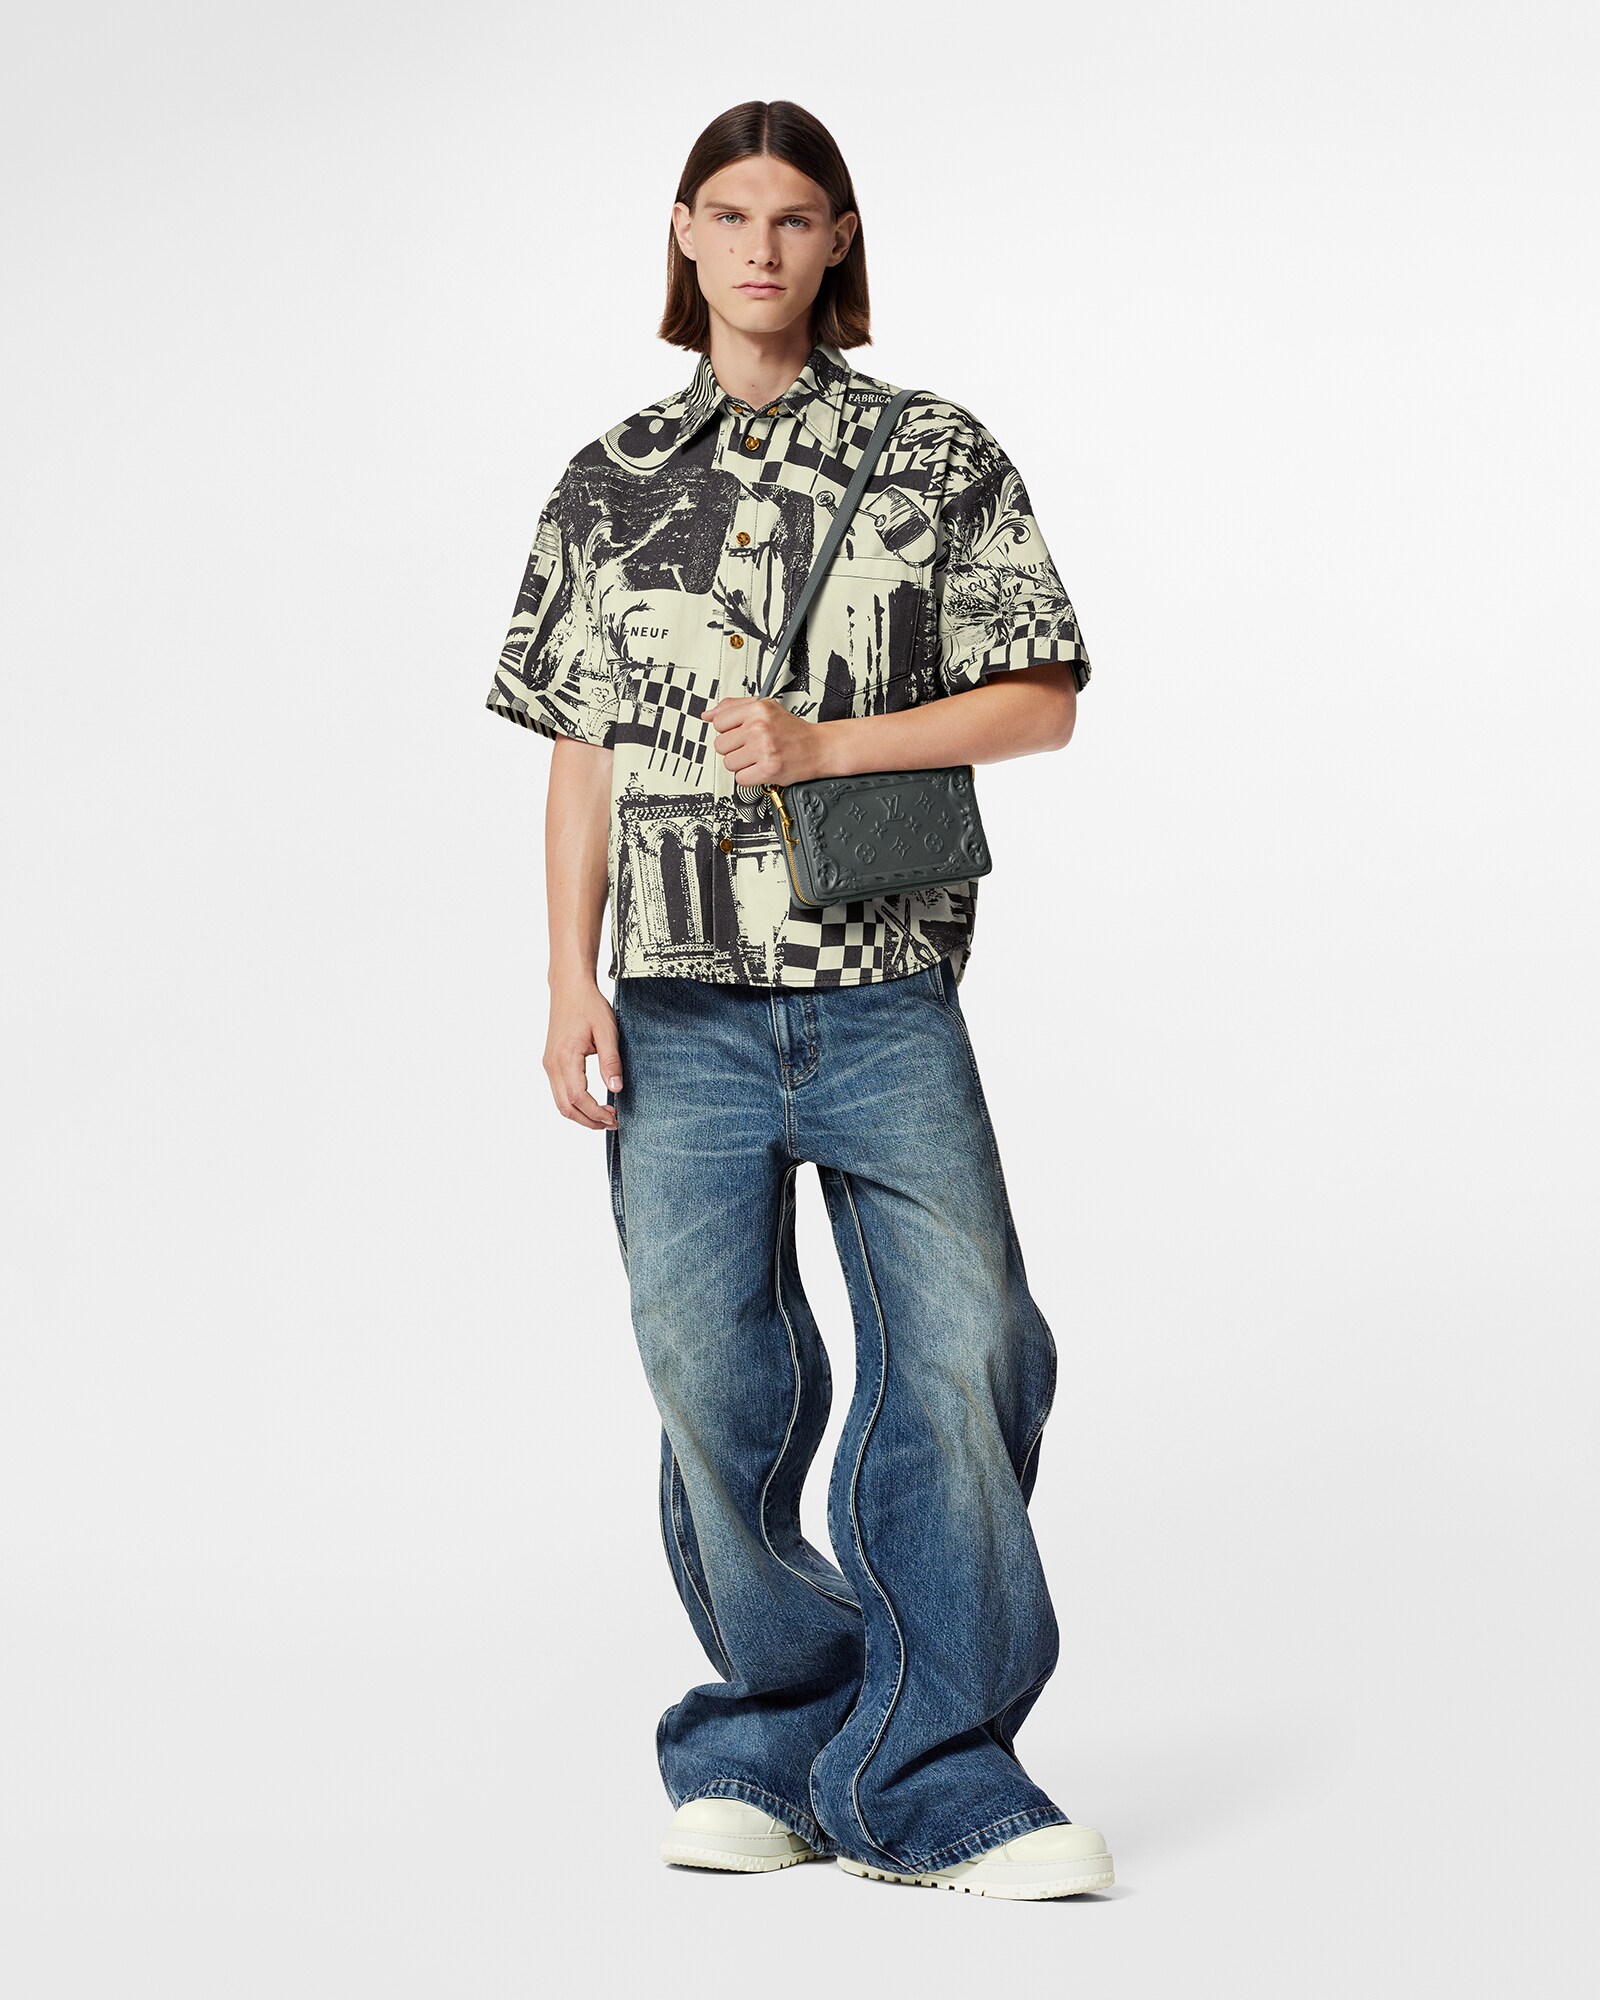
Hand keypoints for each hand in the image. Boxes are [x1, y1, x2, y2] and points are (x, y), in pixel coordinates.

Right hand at [544, 979, 622, 1130]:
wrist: (569, 988)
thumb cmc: (589, 1006)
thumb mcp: (607, 1031)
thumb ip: (610, 1061)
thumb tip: (616, 1088)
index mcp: (565, 1058)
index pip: (579, 1098)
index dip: (597, 1113)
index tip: (615, 1116)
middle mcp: (552, 1064)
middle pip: (565, 1107)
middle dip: (589, 1120)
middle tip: (612, 1122)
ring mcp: (549, 1064)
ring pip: (560, 1102)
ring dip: (581, 1114)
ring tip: (604, 1116)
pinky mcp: (551, 1062)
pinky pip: (559, 1091)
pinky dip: (575, 1103)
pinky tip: (593, 1102)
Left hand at [705, 696, 832, 788]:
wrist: (819, 747)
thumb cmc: (792, 730)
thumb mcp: (765, 708)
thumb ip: (733, 708)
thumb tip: (708, 714)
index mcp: (758, 708)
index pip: (719, 722)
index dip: (728, 730)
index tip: (741, 733)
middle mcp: (760, 727)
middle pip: (721, 745)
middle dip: (734, 748)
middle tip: (751, 747)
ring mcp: (764, 748)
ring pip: (728, 763)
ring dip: (741, 764)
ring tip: (757, 757)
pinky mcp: (768, 769)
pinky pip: (740, 779)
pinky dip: (750, 777)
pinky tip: (761, 768)